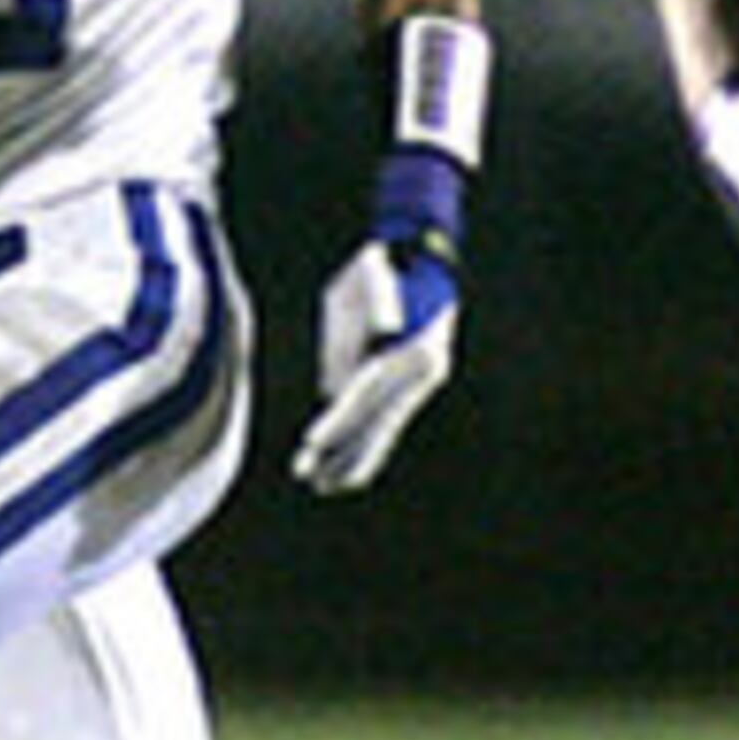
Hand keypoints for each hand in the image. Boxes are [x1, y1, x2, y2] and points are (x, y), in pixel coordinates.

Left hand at [292, 149, 465, 495]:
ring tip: (327, 484)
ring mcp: (423, 378)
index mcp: (413, 349)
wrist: (426, 254)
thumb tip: (334, 390)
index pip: (367, 392)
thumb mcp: (361, 281)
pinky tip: (349, 464)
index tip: (313, 443)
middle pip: (379, 420)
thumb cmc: (385, 264)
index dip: (339, 420)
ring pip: (386, 426)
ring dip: (356, 456)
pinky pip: (388, 417)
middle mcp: (424, 370)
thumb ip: (346, 334)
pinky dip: (368, 440)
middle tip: (312, 480)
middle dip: (345, 452)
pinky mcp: (416, 381)